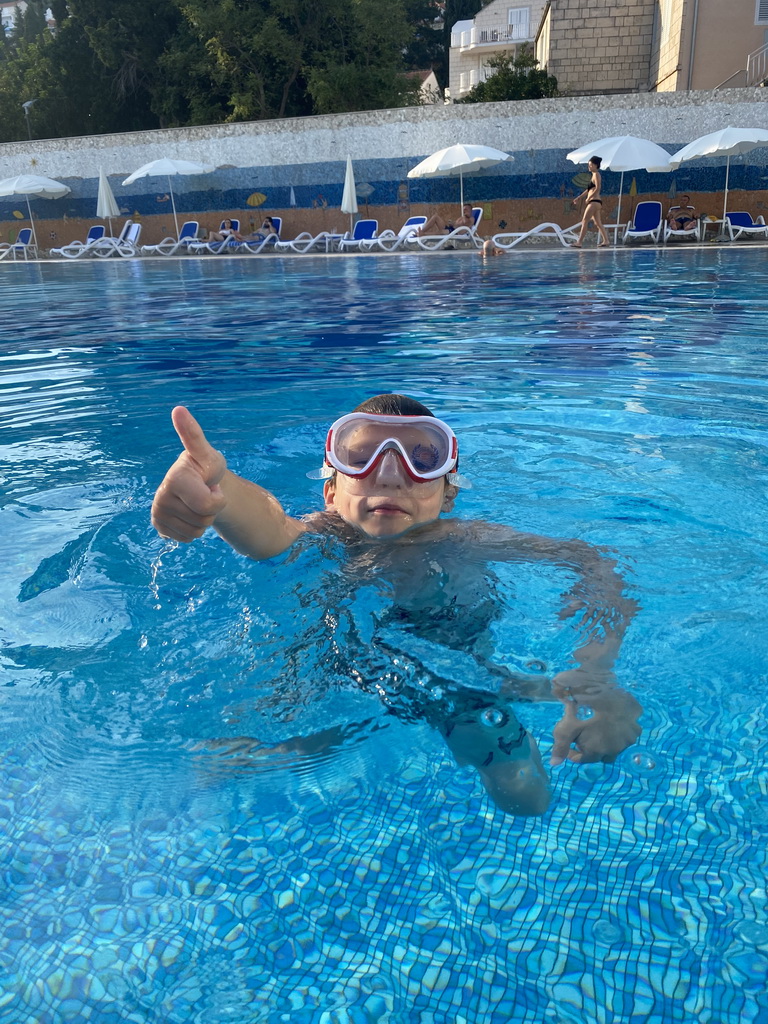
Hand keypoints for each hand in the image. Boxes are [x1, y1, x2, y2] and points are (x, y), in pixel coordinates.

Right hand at [151, 406, 227, 541]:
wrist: (198, 485)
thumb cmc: (205, 467)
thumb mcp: (208, 454)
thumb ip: (194, 436)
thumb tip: (178, 409)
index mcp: (175, 478)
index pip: (208, 506)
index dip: (217, 499)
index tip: (209, 484)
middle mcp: (161, 496)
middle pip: (204, 520)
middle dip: (212, 509)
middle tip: (205, 492)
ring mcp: (158, 513)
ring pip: (196, 532)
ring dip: (203, 520)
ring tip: (197, 501)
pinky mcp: (159, 527)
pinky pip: (187, 539)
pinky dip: (194, 529)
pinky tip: (189, 513)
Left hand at [550, 671, 641, 764]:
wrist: (611, 692)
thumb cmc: (587, 709)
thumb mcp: (569, 725)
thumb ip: (561, 745)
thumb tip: (554, 763)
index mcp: (595, 751)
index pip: (581, 759)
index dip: (573, 752)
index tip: (570, 742)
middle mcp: (613, 751)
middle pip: (598, 756)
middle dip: (589, 749)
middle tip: (583, 735)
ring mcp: (626, 742)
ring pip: (612, 749)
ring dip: (605, 744)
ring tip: (597, 730)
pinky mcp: (635, 732)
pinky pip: (625, 739)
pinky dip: (618, 735)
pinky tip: (612, 723)